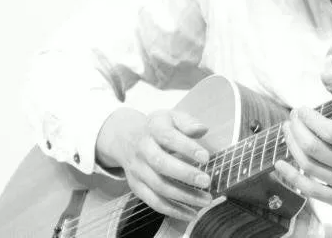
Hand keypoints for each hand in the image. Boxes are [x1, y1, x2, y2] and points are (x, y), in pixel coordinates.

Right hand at [96, 107, 212, 220]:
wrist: (125, 138)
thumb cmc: (157, 128)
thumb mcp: (170, 117)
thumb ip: (187, 122)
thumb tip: (202, 129)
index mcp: (153, 129)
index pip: (168, 137)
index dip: (187, 148)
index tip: (206, 157)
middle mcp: (142, 150)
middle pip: (160, 163)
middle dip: (185, 174)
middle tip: (207, 181)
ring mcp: (138, 170)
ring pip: (158, 186)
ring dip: (183, 196)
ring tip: (206, 200)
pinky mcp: (137, 187)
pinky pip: (154, 202)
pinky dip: (173, 210)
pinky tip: (192, 214)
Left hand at [274, 79, 331, 227]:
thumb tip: (324, 74)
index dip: (311, 119)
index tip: (302, 109)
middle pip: (315, 150)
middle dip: (297, 130)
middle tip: (291, 117)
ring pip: (309, 167)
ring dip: (292, 146)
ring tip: (287, 130)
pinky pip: (311, 191)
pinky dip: (291, 177)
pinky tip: (280, 163)